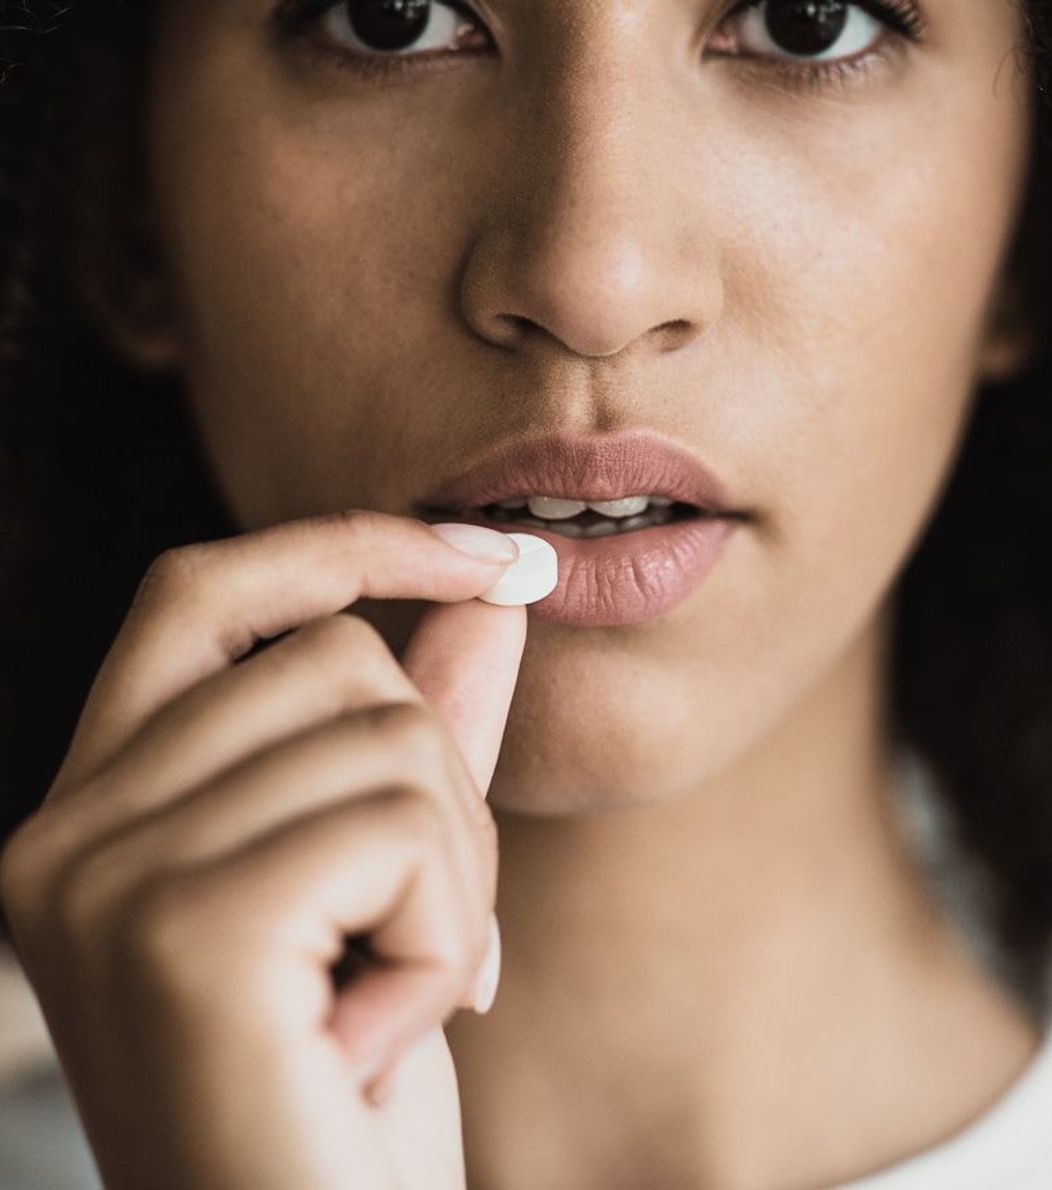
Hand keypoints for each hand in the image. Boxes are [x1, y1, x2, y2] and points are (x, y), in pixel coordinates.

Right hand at [0, 509, 526, 1189]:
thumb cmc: (348, 1092)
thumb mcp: (395, 880)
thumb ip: (428, 723)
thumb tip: (488, 592)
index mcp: (99, 807)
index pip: (206, 592)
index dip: (346, 547)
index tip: (489, 556)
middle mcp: (66, 831)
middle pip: (339, 660)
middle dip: (442, 789)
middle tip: (421, 935)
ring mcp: (106, 878)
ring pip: (391, 737)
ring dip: (452, 879)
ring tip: (392, 998)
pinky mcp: (185, 932)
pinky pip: (402, 829)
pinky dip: (448, 936)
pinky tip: (388, 1035)